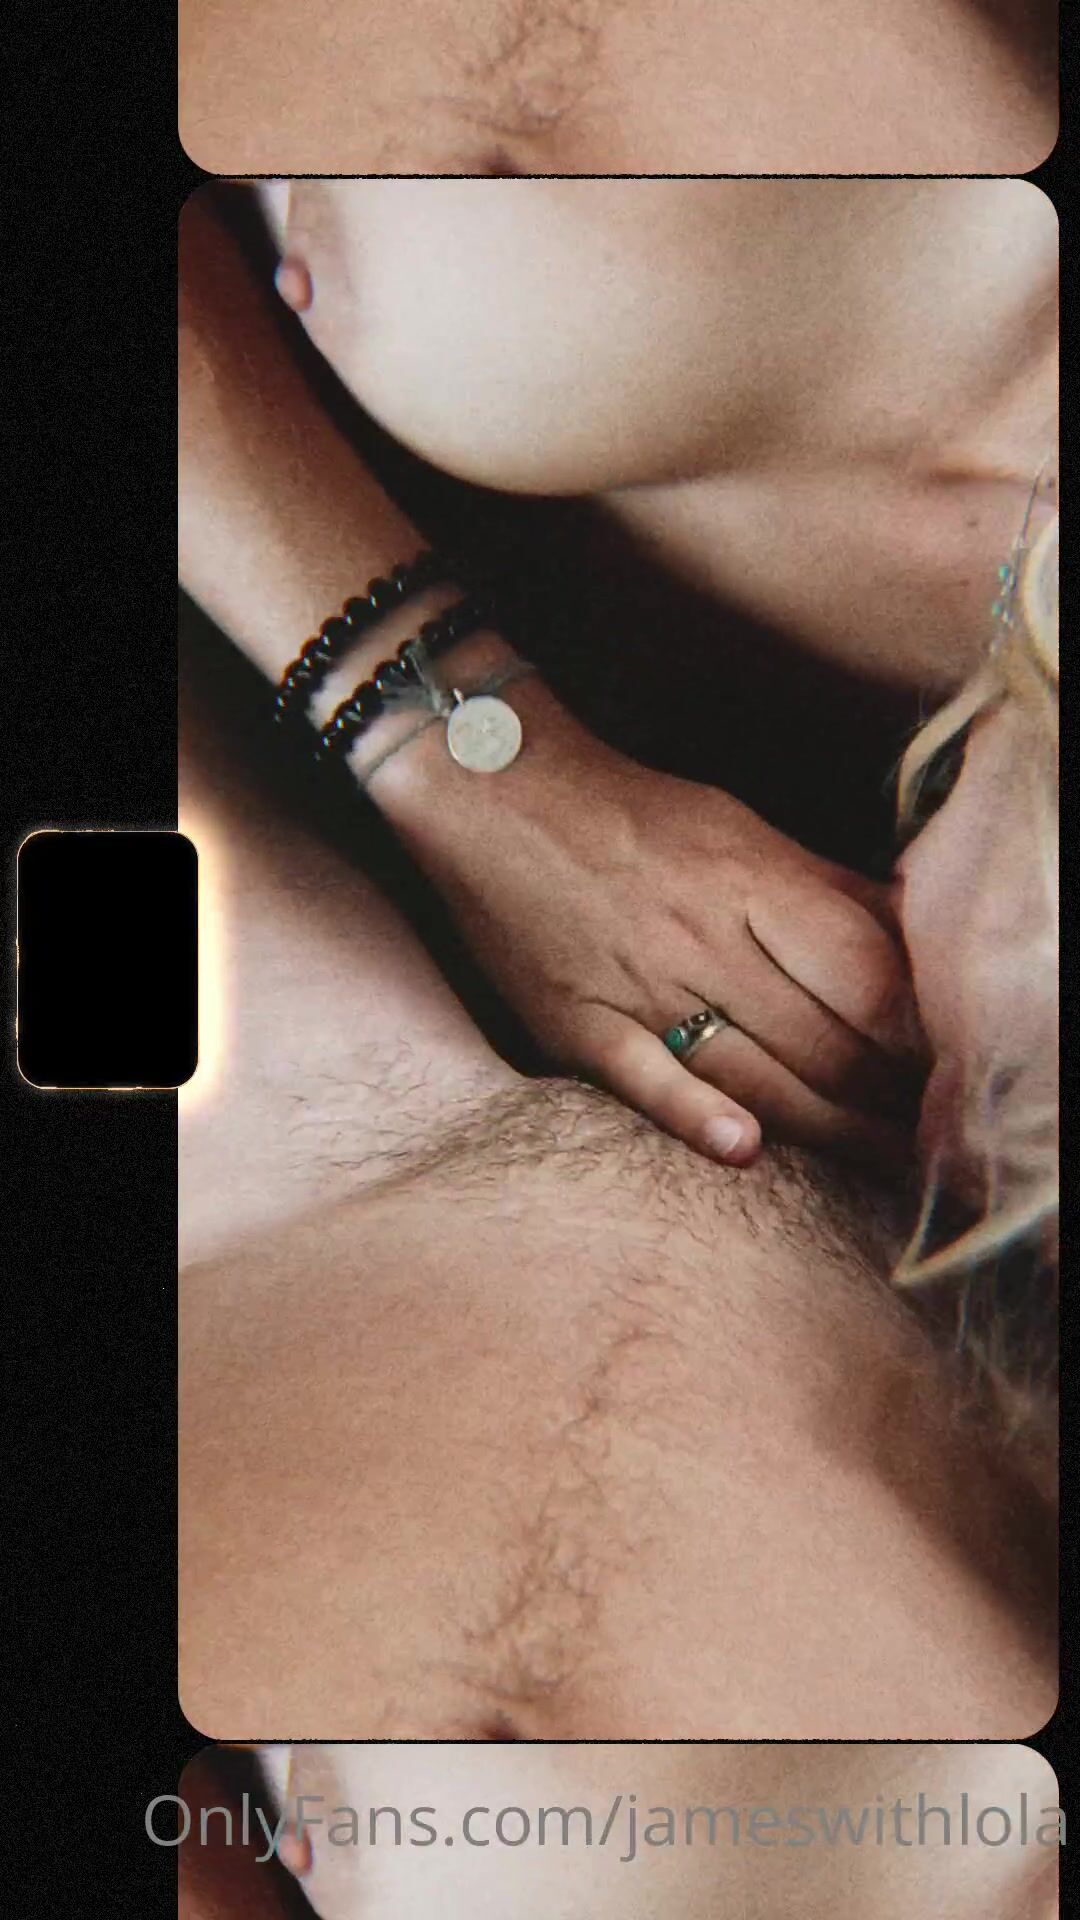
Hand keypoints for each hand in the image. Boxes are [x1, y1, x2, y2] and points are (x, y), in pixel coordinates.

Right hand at [405, 719, 923, 1166]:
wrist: (490, 791)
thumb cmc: (627, 811)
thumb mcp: (739, 825)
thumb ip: (818, 890)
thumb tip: (904, 937)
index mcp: (751, 878)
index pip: (865, 973)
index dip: (915, 1031)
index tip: (940, 1065)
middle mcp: (702, 935)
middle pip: (822, 1038)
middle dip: (885, 1094)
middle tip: (919, 1131)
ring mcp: (637, 983)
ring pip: (754, 1072)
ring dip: (827, 1125)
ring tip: (877, 1157)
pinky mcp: (576, 1023)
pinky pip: (641, 1078)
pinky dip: (695, 1117)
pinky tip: (743, 1152)